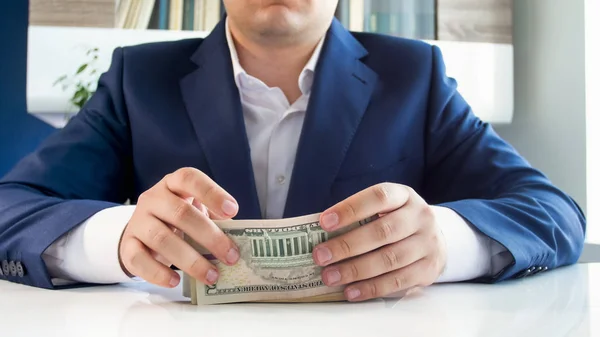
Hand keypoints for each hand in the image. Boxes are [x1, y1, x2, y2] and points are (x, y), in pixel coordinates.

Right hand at [119, 167, 240, 287]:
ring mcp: (138, 221)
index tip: (232, 211)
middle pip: (180, 213)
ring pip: (162, 239)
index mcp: (173, 184)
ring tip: (212, 275)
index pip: (189, 178)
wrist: (141, 231)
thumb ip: (213, 219)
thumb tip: (235, 241)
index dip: (212, 193)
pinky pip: (139, 259)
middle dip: (210, 236)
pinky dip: (158, 273)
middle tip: (231, 256)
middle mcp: (153, 198)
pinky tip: (176, 281)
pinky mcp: (127, 245)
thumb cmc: (177, 220)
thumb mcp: (195, 210)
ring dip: (190, 260)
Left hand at [312, 183, 446, 300]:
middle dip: (347, 245)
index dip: (350, 209)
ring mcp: (427, 243)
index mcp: (404, 195)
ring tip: (330, 276)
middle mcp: (420, 217)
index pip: (378, 197)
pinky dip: (372, 288)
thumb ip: (360, 218)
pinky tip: (351, 291)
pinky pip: (398, 281)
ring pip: (389, 259)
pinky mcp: (429, 269)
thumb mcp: (385, 209)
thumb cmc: (397, 222)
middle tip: (320, 256)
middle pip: (382, 232)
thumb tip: (322, 236)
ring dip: (355, 270)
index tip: (324, 221)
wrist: (435, 239)